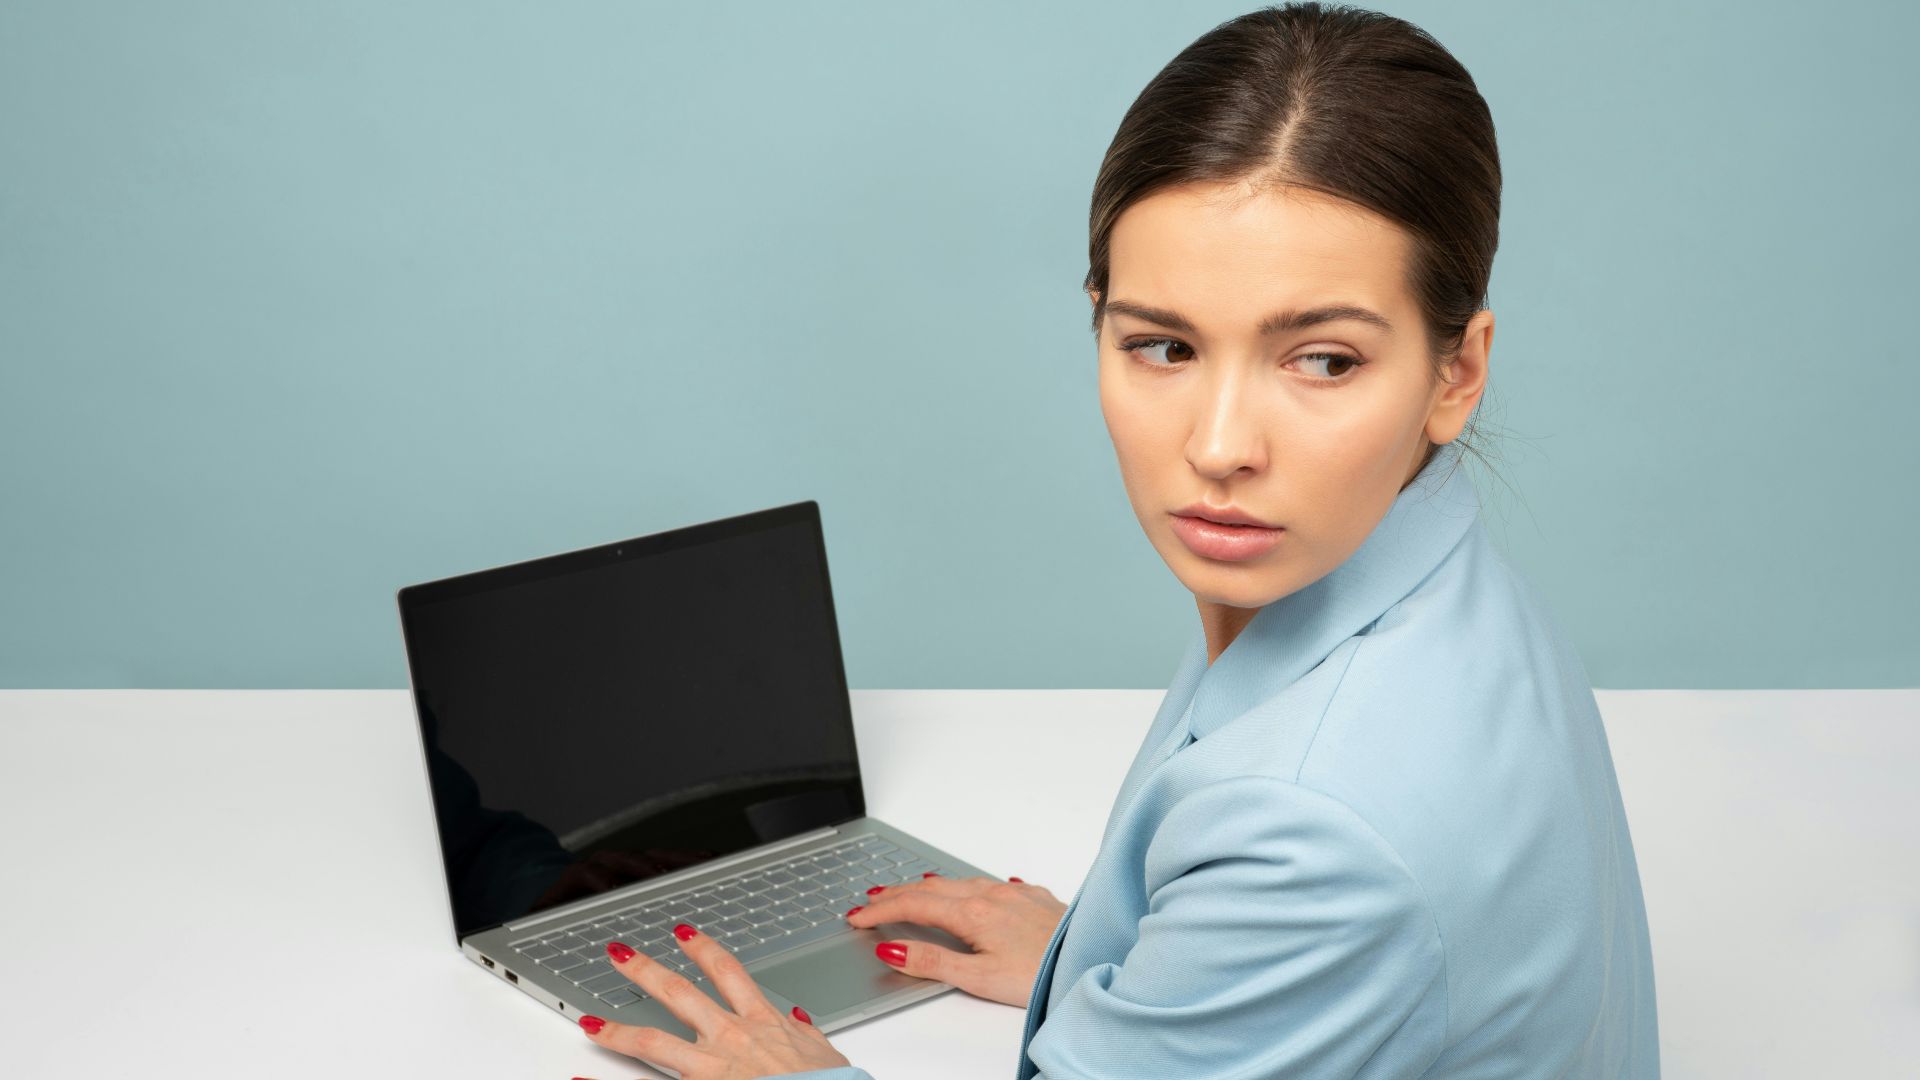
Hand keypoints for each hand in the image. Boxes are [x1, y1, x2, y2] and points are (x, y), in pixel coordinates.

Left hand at [572, 923, 851, 1079]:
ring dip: (617, 1030)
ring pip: (653, 1041)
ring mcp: (710, 1067)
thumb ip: (807, 1034)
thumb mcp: (825, 1053)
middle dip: (645, 969)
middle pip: (678, 993)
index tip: (683, 934)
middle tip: (619, 953)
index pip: (728, 973)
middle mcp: (730, 1038)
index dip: (703, 949)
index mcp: (762, 1023)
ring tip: (590, 1023)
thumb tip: (798, 1018)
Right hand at [846, 874, 1067, 1006]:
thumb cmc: (1043, 976)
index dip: (881, 911)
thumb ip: (932, 962)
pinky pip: (991, 884)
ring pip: (961, 882)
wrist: (1092, 962)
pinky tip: (971, 891)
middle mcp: (994, 895)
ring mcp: (1016, 894)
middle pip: (933, 888)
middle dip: (897, 893)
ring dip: (930, 887)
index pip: (914, 905)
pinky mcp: (1036, 898)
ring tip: (909, 891)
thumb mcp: (979, 979)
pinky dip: (967, 887)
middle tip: (870, 900)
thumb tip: (892, 949)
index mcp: (975, 913)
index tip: (857, 916)